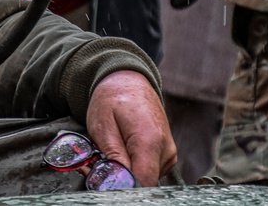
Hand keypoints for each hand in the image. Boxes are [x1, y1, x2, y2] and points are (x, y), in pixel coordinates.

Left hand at [85, 71, 176, 186]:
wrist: (128, 81)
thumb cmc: (113, 99)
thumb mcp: (102, 125)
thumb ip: (113, 156)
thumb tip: (118, 182)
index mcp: (150, 140)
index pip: (143, 181)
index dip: (122, 185)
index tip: (104, 178)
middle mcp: (165, 149)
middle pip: (144, 181)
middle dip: (120, 179)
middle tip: (99, 162)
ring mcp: (168, 153)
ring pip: (146, 178)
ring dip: (126, 172)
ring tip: (110, 151)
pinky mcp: (166, 155)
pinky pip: (149, 170)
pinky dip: (133, 166)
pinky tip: (122, 151)